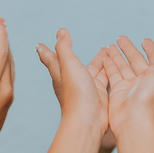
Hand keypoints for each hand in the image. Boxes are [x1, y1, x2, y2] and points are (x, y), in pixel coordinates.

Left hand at [36, 29, 108, 147]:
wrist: (89, 120)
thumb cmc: (76, 94)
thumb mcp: (68, 65)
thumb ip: (64, 48)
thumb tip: (60, 32)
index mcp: (60, 73)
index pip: (51, 58)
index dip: (45, 50)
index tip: (39, 45)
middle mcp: (72, 79)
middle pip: (72, 62)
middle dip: (73, 51)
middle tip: (74, 41)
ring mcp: (86, 86)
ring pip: (92, 68)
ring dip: (98, 60)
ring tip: (106, 50)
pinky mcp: (99, 93)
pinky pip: (105, 77)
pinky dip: (109, 69)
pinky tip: (114, 65)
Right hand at [99, 35, 153, 140]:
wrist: (135, 120)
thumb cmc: (151, 98)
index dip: (151, 48)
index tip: (145, 40)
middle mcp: (144, 79)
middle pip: (136, 60)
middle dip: (129, 49)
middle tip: (120, 38)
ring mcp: (130, 85)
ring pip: (123, 66)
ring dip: (117, 56)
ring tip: (109, 46)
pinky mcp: (118, 90)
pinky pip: (113, 74)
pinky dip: (109, 66)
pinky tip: (104, 57)